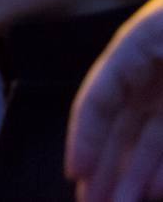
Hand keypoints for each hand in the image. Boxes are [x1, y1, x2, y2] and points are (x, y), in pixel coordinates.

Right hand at [66, 0, 162, 201]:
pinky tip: (151, 187)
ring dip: (132, 170)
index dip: (86, 133)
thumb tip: (153, 169)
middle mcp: (152, 63)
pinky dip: (161, 162)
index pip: (101, 93)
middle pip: (120, 119)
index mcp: (141, 43)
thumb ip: (161, 109)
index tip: (76, 171)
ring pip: (146, 131)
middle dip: (106, 163)